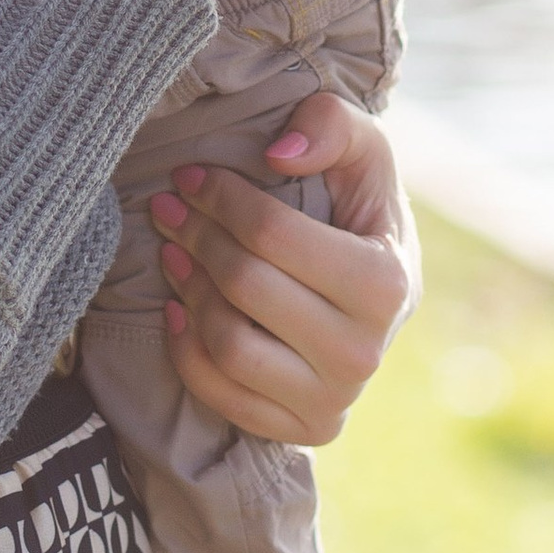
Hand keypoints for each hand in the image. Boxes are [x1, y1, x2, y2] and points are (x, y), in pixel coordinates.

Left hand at [152, 91, 417, 443]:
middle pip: (244, 287)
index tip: (188, 176)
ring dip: (188, 291)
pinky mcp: (306, 428)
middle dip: (195, 237)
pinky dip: (188, 351)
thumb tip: (276, 155)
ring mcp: (335, 398)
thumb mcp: (361, 149)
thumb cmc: (358, 209)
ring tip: (172, 252)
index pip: (271, 235)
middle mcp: (365, 352)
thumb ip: (331, 124)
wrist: (377, 288)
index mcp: (385, 283)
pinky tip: (179, 307)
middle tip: (167, 207)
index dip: (218, 198)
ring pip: (229, 346)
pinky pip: (224, 396)